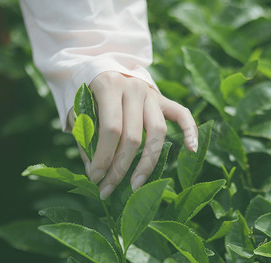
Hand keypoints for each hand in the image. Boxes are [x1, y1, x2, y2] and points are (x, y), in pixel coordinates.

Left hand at [68, 71, 197, 198]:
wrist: (103, 66)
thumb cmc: (87, 92)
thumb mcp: (78, 110)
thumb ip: (85, 137)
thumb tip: (95, 171)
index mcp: (110, 86)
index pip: (111, 129)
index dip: (103, 157)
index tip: (94, 178)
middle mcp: (134, 88)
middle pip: (134, 136)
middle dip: (120, 168)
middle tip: (107, 189)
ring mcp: (152, 93)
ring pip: (158, 132)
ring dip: (147, 162)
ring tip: (136, 184)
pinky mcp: (163, 99)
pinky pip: (181, 114)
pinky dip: (190, 131)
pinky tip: (192, 150)